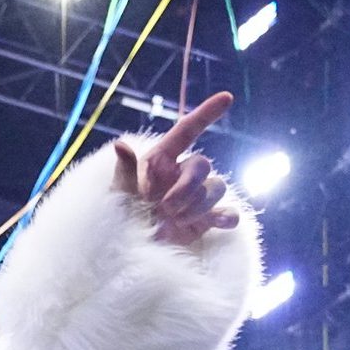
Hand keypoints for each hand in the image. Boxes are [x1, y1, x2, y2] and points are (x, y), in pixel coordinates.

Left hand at [113, 92, 241, 246]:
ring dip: (198, 206)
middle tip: (165, 209)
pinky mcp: (206, 221)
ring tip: (175, 222)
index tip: (226, 98)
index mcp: (162, 162)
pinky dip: (227, 217)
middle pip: (202, 165)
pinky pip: (229, 213)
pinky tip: (218, 223)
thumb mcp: (121, 195)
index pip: (187, 131)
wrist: (130, 251)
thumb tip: (120, 144)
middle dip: (187, 187)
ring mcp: (196, 197)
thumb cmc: (122, 219)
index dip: (206, 113)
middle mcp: (182, 175)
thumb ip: (126, 171)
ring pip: (217, 188)